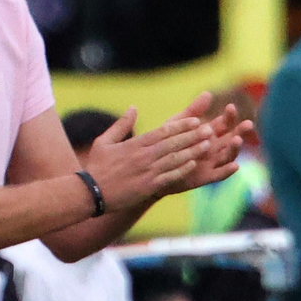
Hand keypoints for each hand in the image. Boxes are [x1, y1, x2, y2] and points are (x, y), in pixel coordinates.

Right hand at [82, 108, 213, 211]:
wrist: (90, 193)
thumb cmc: (96, 167)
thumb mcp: (104, 141)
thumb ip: (121, 124)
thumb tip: (133, 108)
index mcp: (135, 144)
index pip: (163, 131)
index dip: (181, 126)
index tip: (195, 121)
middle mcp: (144, 156)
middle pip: (174, 143)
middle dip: (193, 136)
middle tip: (210, 130)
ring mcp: (147, 172)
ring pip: (175, 159)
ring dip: (193, 151)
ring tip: (208, 145)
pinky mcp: (148, 186)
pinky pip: (170, 176)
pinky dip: (183, 169)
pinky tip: (194, 164)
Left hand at [157, 92, 256, 195]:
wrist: (155, 165)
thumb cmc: (168, 142)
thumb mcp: (180, 124)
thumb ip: (194, 110)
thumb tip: (208, 93)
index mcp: (210, 133)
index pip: (224, 123)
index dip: (229, 116)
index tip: (230, 107)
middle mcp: (215, 148)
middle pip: (232, 139)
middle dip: (240, 131)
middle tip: (248, 124)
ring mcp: (211, 163)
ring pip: (228, 156)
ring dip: (235, 149)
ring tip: (237, 140)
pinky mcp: (205, 177)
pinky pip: (219, 174)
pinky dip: (228, 171)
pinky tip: (236, 166)